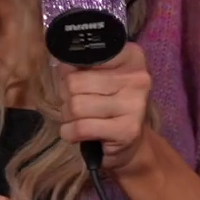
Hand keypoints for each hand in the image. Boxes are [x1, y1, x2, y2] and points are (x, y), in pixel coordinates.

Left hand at [57, 42, 153, 172]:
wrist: (131, 143)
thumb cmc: (110, 104)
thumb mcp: (100, 77)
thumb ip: (81, 65)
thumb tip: (61, 65)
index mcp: (131, 57)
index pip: (84, 57)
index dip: (71, 72)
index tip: (80, 84)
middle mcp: (138, 78)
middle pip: (75, 82)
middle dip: (67, 97)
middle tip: (78, 105)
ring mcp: (134, 105)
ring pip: (76, 106)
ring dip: (68, 116)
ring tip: (79, 119)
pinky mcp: (126, 130)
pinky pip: (80, 128)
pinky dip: (69, 133)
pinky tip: (77, 134)